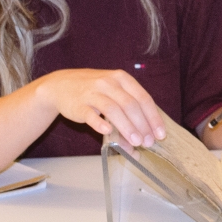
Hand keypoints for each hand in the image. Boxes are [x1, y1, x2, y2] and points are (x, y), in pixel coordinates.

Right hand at [37, 68, 165, 147]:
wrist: (61, 85)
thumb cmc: (94, 90)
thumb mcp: (113, 91)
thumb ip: (128, 110)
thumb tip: (143, 137)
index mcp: (122, 78)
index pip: (143, 98)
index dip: (153, 117)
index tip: (160, 134)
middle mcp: (109, 83)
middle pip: (130, 105)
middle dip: (142, 125)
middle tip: (147, 142)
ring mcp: (93, 92)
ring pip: (113, 110)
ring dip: (127, 127)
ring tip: (135, 142)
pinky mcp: (79, 104)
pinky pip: (91, 115)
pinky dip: (100, 124)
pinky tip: (108, 132)